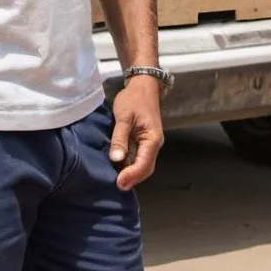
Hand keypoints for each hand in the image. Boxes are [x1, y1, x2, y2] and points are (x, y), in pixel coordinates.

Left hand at [109, 75, 163, 190]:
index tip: (119, 183)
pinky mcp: (144, 141)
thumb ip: (120, 138)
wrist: (143, 85)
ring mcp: (150, 143)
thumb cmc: (133, 99)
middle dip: (132, 178)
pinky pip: (139, 157)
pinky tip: (119, 167)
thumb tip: (116, 159)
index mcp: (152, 139)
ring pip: (143, 164)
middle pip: (145, 168)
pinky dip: (131, 165)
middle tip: (116, 185)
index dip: (132, 175)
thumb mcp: (124, 116)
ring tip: (116, 179)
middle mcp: (154, 144)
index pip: (144, 164)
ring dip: (131, 173)